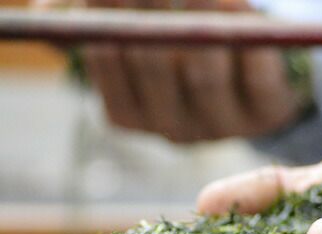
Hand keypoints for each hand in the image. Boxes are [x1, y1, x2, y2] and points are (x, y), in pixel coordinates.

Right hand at [34, 0, 301, 141]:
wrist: (254, 80)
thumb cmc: (185, 49)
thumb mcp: (138, 37)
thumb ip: (99, 22)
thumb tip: (51, 12)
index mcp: (133, 113)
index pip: (108, 62)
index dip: (106, 12)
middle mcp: (174, 128)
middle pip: (154, 65)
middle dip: (147, 6)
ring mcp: (222, 126)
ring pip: (204, 69)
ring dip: (196, 11)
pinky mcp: (266, 112)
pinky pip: (255, 68)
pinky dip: (243, 26)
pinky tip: (231, 2)